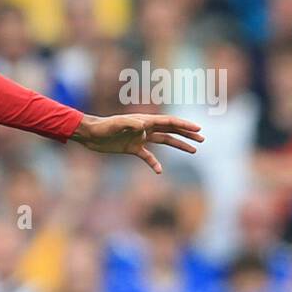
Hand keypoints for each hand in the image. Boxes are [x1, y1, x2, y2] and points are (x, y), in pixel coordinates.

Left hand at [69, 113, 203, 173]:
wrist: (89, 134)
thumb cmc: (102, 127)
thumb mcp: (116, 124)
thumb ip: (130, 123)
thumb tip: (143, 125)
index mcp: (145, 121)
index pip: (169, 122)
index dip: (184, 125)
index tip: (198, 129)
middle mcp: (145, 128)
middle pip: (171, 130)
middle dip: (187, 134)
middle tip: (202, 139)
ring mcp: (139, 138)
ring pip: (164, 141)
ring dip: (178, 145)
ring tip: (193, 150)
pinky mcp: (132, 148)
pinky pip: (147, 156)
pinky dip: (154, 163)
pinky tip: (160, 171)